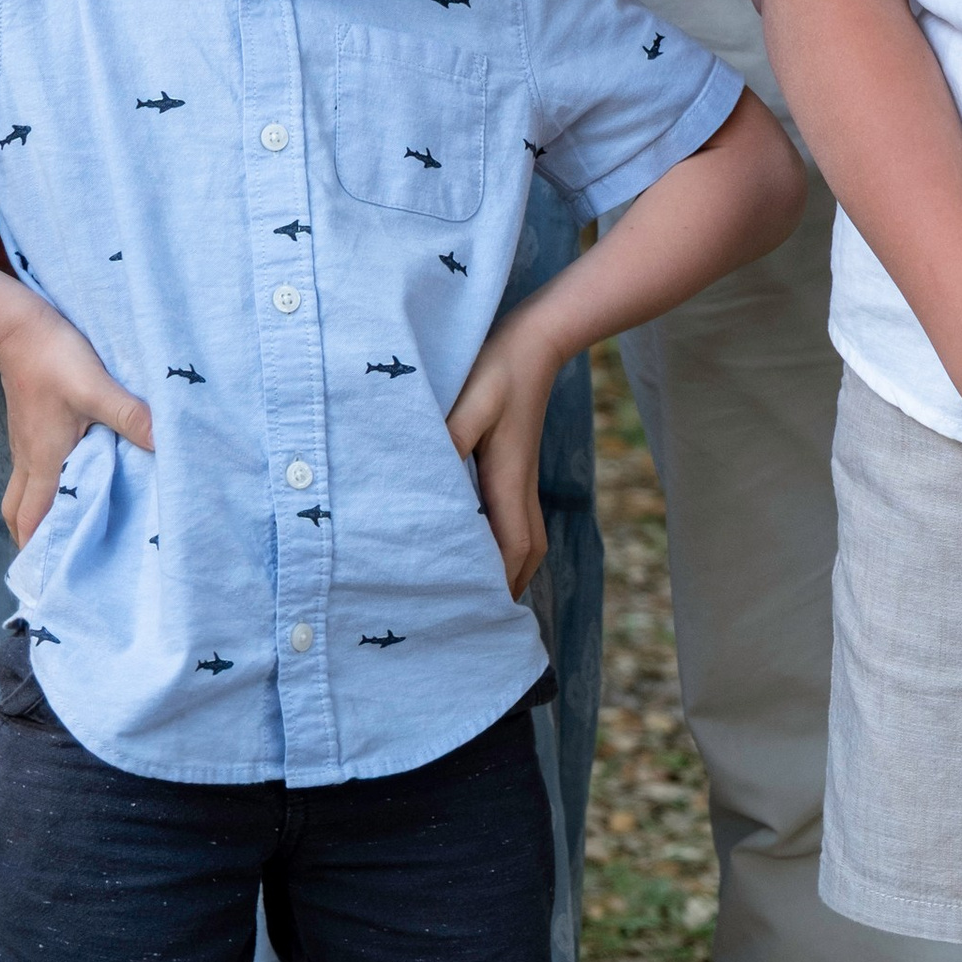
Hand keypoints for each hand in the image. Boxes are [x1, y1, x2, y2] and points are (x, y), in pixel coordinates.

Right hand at [0, 295, 154, 548]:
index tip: (54, 576)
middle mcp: (29, 460)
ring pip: (24, 493)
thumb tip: (164, 444)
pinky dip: (48, 486)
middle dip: (34, 539)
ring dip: (42, 512)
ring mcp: (26, 444)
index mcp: (43, 462)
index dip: (38, 551)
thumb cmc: (54, 358)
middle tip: (60, 555)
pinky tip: (76, 477)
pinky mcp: (31, 428)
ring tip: (73, 524)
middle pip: (18, 514)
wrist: (18, 325)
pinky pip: (33, 470)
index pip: (30, 521)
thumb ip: (130, 416)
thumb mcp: (96, 389)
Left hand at [446, 318, 562, 596]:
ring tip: (488, 596)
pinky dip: (509, 544)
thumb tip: (428, 474)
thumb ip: (450, 439)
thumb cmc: (496, 371)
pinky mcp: (517, 466)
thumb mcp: (470, 403)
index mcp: (509, 479)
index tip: (480, 612)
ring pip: (528, 538)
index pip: (512, 546)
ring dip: (513, 569)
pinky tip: (487, 545)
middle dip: (509, 588)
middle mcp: (521, 485)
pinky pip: (519, 519)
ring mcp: (523, 477)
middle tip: (482, 619)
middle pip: (527, 553)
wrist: (533, 342)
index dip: (500, 582)